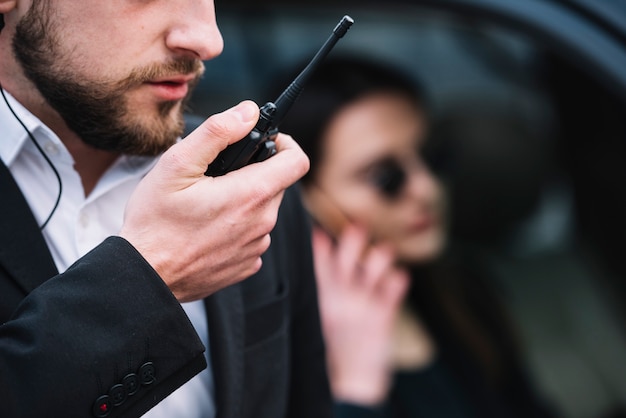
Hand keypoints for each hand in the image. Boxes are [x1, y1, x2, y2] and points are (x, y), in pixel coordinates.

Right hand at [120, 101, 309, 301]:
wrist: (145, 277)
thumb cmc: (155, 221)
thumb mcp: (178, 165)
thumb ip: (218, 132)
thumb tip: (248, 111)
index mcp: (251, 194)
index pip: (297, 161)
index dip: (284, 143)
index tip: (264, 141)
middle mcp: (262, 223)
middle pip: (276, 184)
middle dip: (253, 173)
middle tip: (218, 175)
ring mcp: (256, 247)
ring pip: (263, 211)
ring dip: (244, 201)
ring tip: (206, 205)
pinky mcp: (246, 265)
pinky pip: (252, 236)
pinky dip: (237, 227)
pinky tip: (207, 230)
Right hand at [312, 224, 408, 404]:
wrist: (352, 380)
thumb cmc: (335, 345)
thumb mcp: (321, 315)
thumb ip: (321, 285)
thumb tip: (321, 249)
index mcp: (321, 297)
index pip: (318, 259)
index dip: (321, 241)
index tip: (323, 229)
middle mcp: (341, 297)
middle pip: (348, 255)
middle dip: (354, 237)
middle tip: (360, 227)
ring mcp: (362, 305)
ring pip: (376, 265)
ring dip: (382, 255)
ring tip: (385, 252)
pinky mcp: (383, 315)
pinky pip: (395, 287)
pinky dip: (399, 279)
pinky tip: (399, 278)